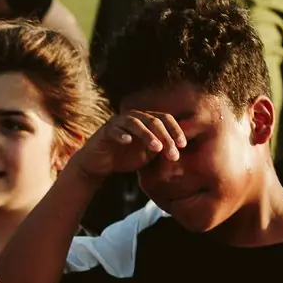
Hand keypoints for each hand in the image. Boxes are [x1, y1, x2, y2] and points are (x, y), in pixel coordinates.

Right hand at [66, 108, 185, 181]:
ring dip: (147, 135)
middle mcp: (133, 117)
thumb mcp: (147, 154)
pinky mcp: (104, 131)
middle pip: (153, 121)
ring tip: (156, 148)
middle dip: (165, 137)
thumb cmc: (124, 157)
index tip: (182, 146)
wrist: (99, 164)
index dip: (175, 130)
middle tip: (172, 153)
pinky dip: (121, 134)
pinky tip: (128, 141)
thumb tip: (179, 149)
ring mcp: (118, 122)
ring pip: (135, 123)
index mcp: (145, 120)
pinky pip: (114, 130)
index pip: (165, 119)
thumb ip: (161, 148)